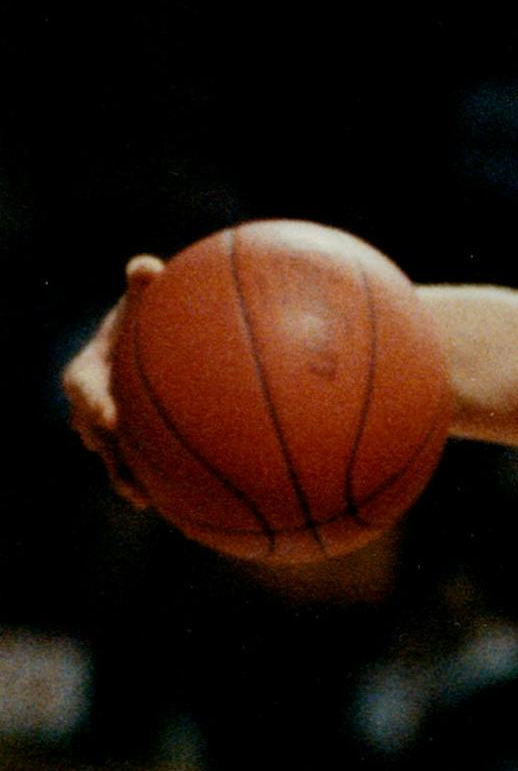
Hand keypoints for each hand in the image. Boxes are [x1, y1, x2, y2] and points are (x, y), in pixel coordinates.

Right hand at [61, 256, 163, 507]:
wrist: (155, 351)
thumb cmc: (148, 318)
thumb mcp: (142, 300)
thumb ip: (142, 285)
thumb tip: (146, 266)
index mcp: (88, 371)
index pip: (82, 388)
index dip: (90, 403)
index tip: (106, 416)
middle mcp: (93, 406)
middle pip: (93, 432)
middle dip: (106, 449)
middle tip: (122, 462)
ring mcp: (112, 431)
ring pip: (114, 458)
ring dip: (127, 478)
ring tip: (144, 497)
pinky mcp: (136, 447)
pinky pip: (142, 469)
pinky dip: (156, 485)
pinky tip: (182, 504)